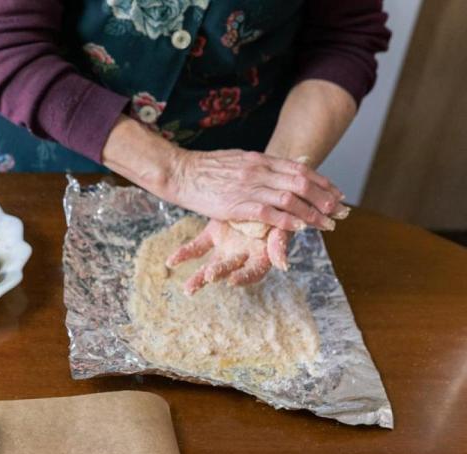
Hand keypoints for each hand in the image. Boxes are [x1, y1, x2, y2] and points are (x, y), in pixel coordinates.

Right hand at [164, 149, 343, 231]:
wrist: (179, 171)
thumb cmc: (203, 168)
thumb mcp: (236, 160)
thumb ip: (256, 167)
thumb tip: (272, 172)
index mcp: (259, 160)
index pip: (300, 169)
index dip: (322, 182)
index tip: (336, 193)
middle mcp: (259, 171)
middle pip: (302, 183)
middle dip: (325, 198)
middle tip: (339, 211)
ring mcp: (248, 188)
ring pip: (291, 199)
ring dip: (312, 213)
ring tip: (326, 224)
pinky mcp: (236, 205)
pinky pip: (269, 214)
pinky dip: (288, 221)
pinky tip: (300, 228)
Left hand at [166, 219, 290, 294]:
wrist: (265, 193)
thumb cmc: (281, 210)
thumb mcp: (282, 222)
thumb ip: (280, 241)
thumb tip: (282, 265)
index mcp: (262, 255)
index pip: (254, 271)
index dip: (245, 277)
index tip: (232, 280)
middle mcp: (243, 255)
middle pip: (230, 269)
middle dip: (219, 273)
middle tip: (208, 276)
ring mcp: (227, 247)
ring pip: (211, 264)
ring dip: (199, 278)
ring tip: (188, 289)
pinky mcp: (213, 236)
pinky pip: (197, 247)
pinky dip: (184, 254)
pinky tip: (172, 262)